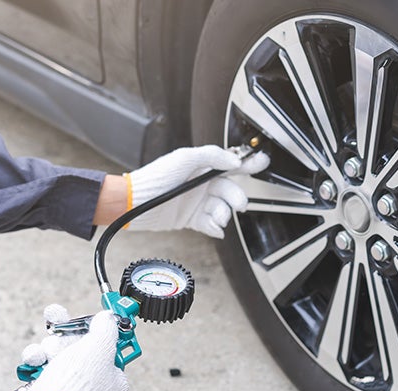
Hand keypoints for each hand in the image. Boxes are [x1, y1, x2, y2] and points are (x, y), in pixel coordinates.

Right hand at [21, 311, 128, 390]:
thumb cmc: (80, 382)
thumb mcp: (101, 346)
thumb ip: (106, 328)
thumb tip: (107, 318)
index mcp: (114, 380)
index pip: (110, 349)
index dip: (101, 332)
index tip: (94, 318)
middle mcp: (93, 386)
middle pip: (80, 347)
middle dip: (66, 335)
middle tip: (59, 323)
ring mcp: (70, 388)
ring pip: (58, 353)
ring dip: (50, 346)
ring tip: (48, 350)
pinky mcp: (49, 390)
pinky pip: (43, 365)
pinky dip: (37, 359)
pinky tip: (35, 358)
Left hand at [125, 145, 269, 237]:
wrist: (135, 203)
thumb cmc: (156, 178)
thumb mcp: (184, 158)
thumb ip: (211, 156)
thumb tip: (234, 161)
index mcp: (201, 167)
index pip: (229, 164)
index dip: (247, 164)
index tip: (261, 163)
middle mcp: (201, 184)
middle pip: (230, 190)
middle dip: (237, 197)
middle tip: (239, 204)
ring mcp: (197, 202)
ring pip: (222, 208)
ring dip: (224, 214)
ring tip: (218, 217)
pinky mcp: (191, 219)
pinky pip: (211, 224)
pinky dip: (216, 227)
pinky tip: (215, 227)